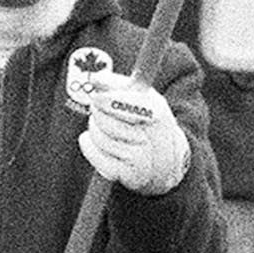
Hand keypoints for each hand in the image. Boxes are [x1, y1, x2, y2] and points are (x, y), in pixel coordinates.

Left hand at [79, 74, 189, 193]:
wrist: (165, 161)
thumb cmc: (148, 121)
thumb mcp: (142, 97)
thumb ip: (117, 84)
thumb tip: (95, 78)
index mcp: (157, 111)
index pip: (124, 102)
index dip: (106, 99)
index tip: (96, 96)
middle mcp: (152, 136)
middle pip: (104, 118)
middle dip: (97, 111)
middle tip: (98, 109)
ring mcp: (141, 158)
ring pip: (98, 136)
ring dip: (94, 128)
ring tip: (103, 127)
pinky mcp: (128, 175)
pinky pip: (96, 156)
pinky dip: (88, 146)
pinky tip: (91, 140)